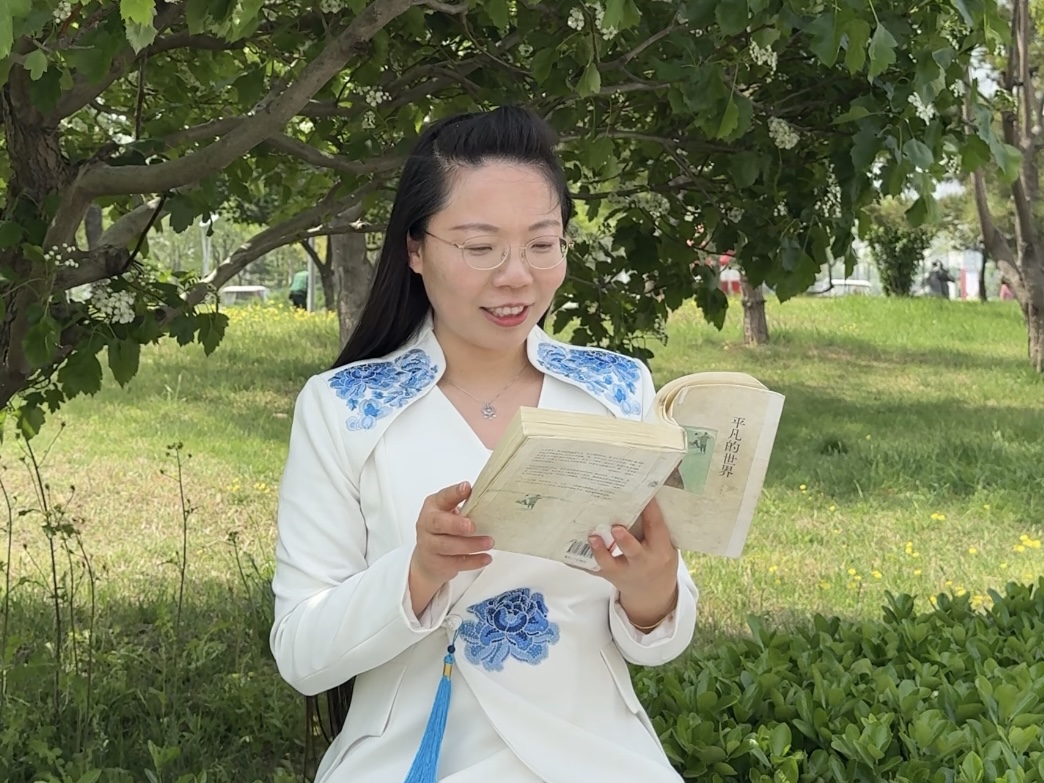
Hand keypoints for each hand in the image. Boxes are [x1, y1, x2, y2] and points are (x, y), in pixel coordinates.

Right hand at [408, 481, 492, 614]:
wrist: (428, 559)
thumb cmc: (443, 530)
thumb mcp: (448, 513)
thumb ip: (464, 505)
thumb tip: (487, 497)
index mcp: (432, 507)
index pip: (442, 497)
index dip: (454, 493)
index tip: (467, 488)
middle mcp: (427, 525)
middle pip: (439, 523)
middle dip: (456, 524)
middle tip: (472, 526)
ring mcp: (430, 546)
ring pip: (449, 546)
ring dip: (471, 544)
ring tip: (489, 542)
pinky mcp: (438, 563)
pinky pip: (457, 563)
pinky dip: (473, 561)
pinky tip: (486, 558)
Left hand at [587, 498, 679, 628]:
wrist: (651, 592)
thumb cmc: (657, 558)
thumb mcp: (664, 545)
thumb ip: (653, 527)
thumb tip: (638, 495)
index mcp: (660, 550)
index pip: (655, 527)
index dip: (650, 510)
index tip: (643, 494)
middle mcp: (642, 562)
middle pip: (634, 552)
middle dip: (624, 540)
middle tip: (616, 527)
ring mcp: (622, 571)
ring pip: (609, 564)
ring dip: (599, 551)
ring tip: (591, 537)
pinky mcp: (607, 575)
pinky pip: (591, 569)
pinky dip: (578, 562)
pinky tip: (566, 554)